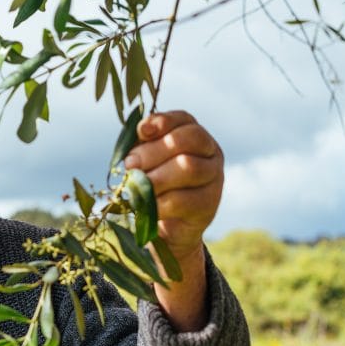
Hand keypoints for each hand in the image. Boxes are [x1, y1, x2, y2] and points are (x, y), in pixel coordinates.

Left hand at [124, 110, 223, 330]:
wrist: (166, 225)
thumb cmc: (154, 184)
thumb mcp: (147, 160)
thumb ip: (145, 144)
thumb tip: (142, 131)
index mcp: (195, 135)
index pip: (184, 120)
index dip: (163, 122)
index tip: (142, 131)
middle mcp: (211, 153)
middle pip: (187, 141)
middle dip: (154, 151)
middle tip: (130, 165)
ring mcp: (214, 178)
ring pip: (188, 167)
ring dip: (157, 177)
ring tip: (137, 186)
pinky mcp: (209, 204)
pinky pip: (185, 200)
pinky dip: (161, 203)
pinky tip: (149, 206)